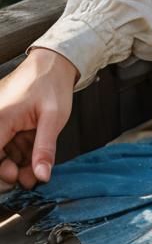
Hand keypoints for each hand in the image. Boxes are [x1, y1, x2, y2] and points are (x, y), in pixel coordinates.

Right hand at [0, 48, 76, 190]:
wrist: (54, 62)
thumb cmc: (52, 84)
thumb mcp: (53, 118)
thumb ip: (45, 148)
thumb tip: (41, 176)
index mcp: (0, 119)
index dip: (2, 174)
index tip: (16, 180)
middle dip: (9, 172)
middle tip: (30, 179)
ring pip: (1, 153)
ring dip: (16, 165)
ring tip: (35, 172)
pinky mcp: (5, 122)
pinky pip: (7, 144)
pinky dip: (19, 153)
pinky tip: (34, 159)